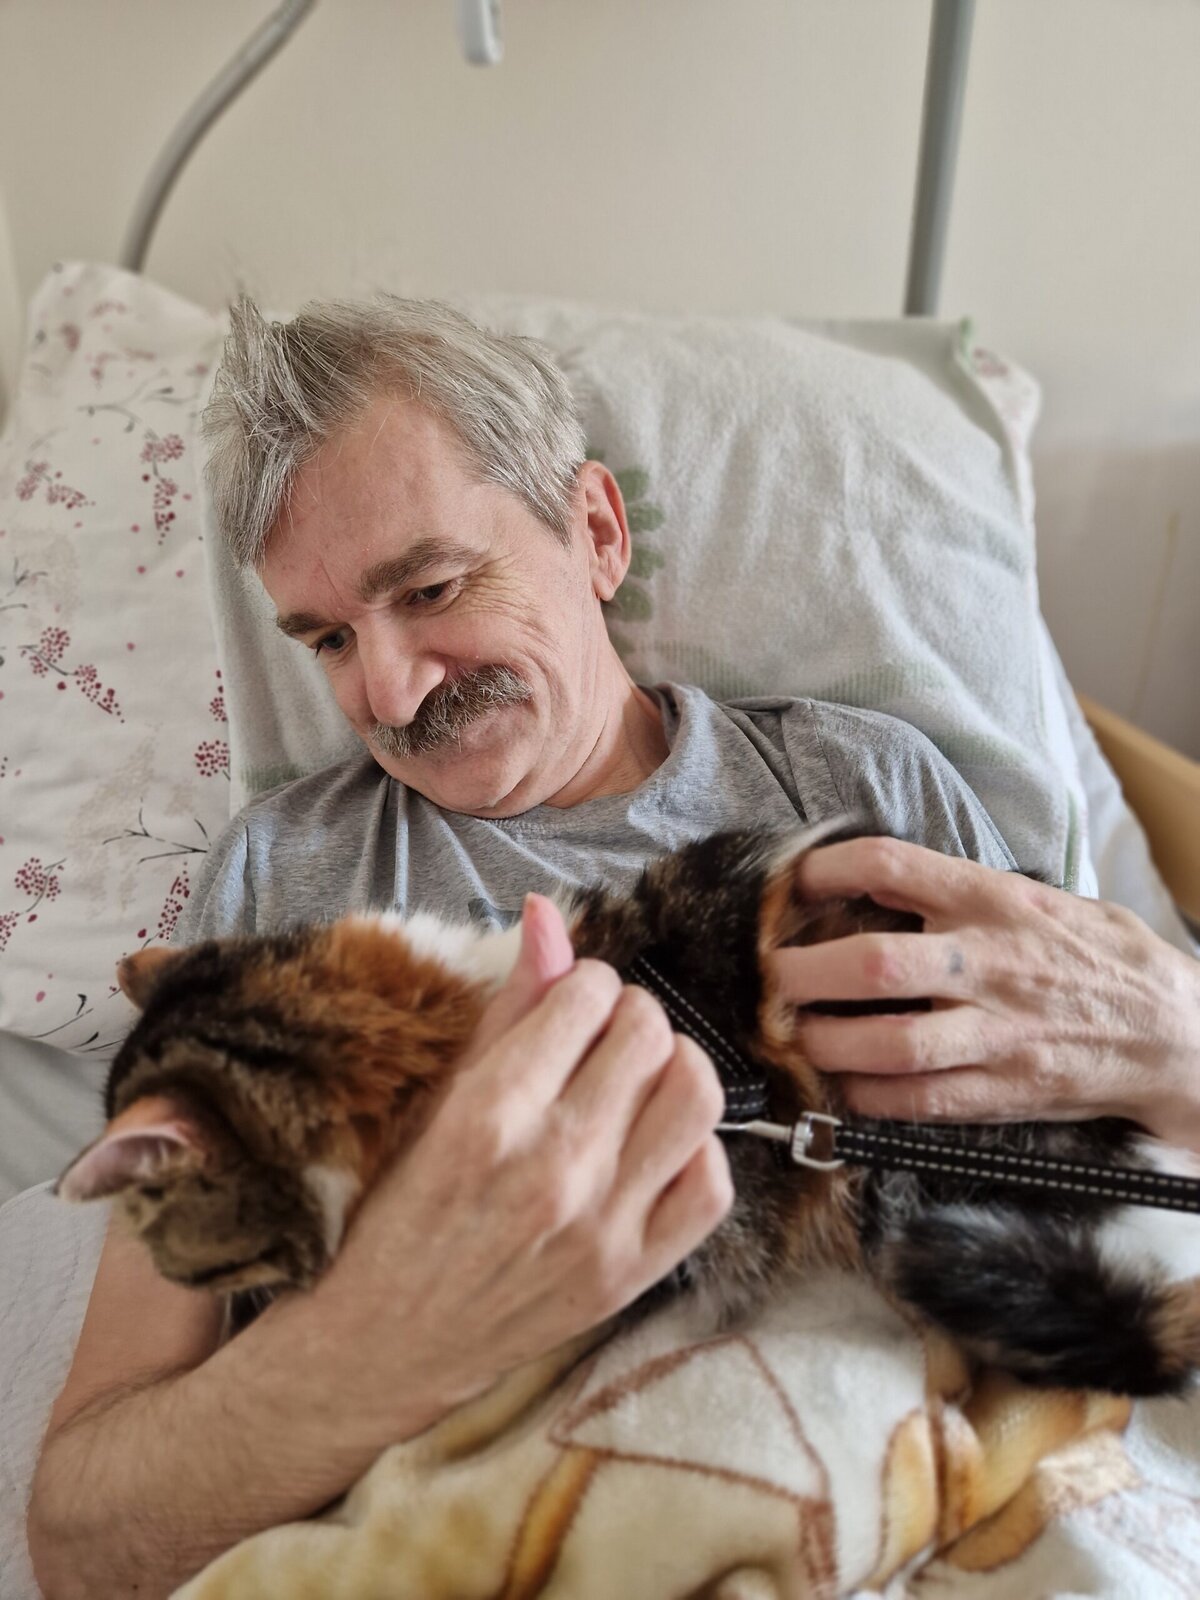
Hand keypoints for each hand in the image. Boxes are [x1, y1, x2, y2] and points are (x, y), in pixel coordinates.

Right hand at [320, 894, 731, 1423]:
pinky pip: (712, 1184)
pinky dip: (694, 1153)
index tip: (569, 1007)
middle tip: (603, 1041)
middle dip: (629, 1017)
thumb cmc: (404, 1208)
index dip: (584, 984)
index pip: (589, 994)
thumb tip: (550, 914)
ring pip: (696, 1095)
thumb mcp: (440, 1097)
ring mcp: (601, 1226)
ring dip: (674, 1069)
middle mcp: (554, 1166)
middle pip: (650, 1034)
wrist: (388, 1342)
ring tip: (639, 1083)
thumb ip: (509, 1006)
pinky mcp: (632, 1274)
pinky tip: (653, 1150)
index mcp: (491, 1112)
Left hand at [766, 837, 1199, 1148]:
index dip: (825, 871)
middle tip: (770, 975)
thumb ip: (959, 890)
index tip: (791, 884)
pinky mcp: (1008, 1091)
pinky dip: (869, 1098)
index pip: (892, 866)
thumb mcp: (1034, 897)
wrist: (1177, 1029)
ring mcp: (1000, 1032)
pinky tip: (840, 1086)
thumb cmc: (1096, 954)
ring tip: (794, 1035)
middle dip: (805, 972)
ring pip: (893, 1043)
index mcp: (993, 900)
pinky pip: (922, 1102)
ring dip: (827, 1042)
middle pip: (877, 963)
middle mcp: (991, 962)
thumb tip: (873, 881)